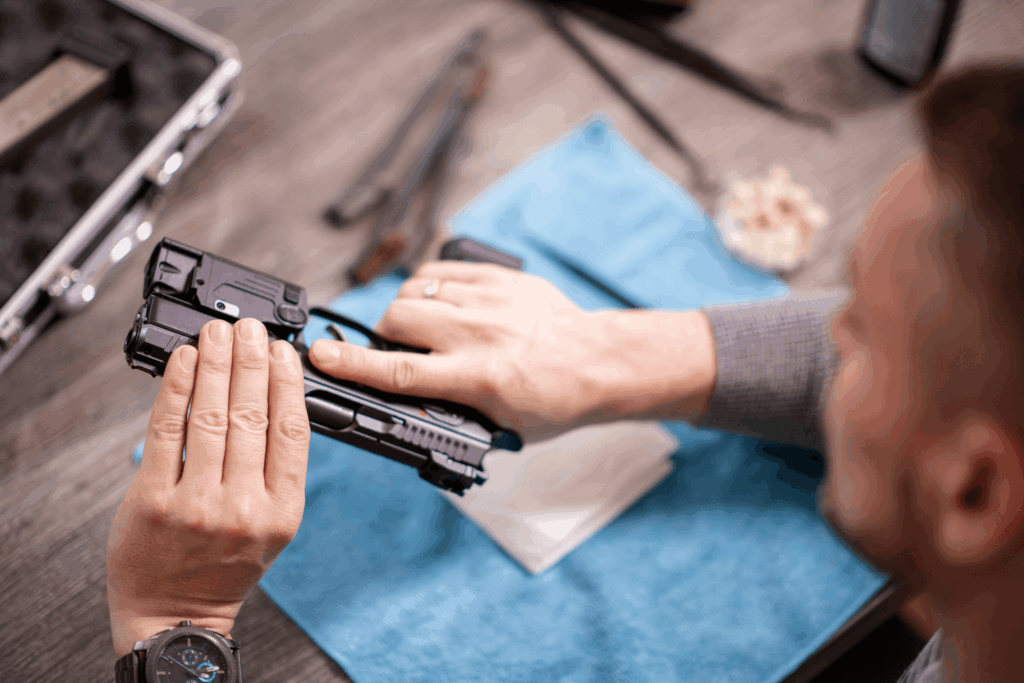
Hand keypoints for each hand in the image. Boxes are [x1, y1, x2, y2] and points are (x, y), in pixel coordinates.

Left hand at [107, 318, 310, 656]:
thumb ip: (275, 469)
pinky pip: (167, 433)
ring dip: (216, 366)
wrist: (175, 612)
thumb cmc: (224, 565)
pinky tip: (184, 362)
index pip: (291, 431)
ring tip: (218, 335)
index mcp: (282, 511)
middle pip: (251, 415)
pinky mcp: (154, 501)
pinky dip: (177, 390)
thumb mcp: (271, 524)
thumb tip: (272, 397)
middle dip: (250, 361)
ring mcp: (197, 504)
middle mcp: (243, 508)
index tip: (284, 351)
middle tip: (249, 328)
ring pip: (211, 418)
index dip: (287, 383)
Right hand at [308, 262, 716, 440]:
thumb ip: (453, 413)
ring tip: (425, 329)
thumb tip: (407, 404)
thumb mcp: (503, 427)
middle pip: (398, 319)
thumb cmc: (554, 401)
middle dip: (385, 334)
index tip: (320, 355)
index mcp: (479, 378)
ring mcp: (491, 301)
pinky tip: (442, 305)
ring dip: (408, 311)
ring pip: (416, 290)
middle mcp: (480, 335)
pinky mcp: (500, 278)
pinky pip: (442, 271)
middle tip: (401, 349)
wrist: (601, 361)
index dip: (352, 363)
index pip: (399, 371)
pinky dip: (431, 288)